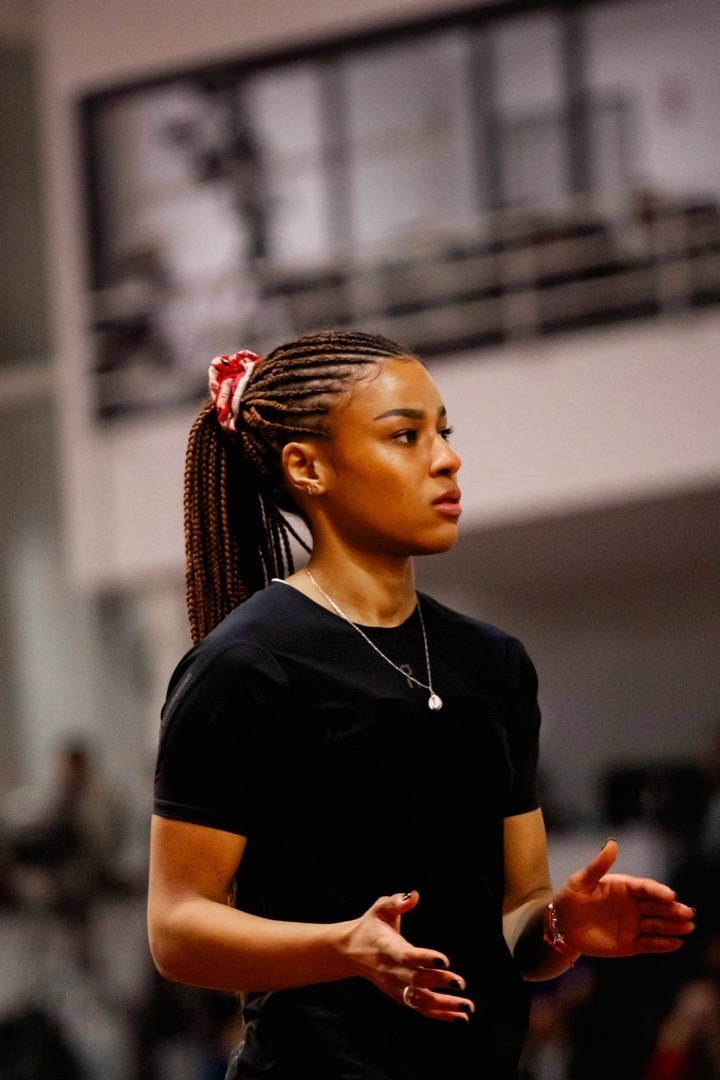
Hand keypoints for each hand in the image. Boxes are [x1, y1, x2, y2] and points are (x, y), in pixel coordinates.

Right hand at [343, 890, 473, 1022]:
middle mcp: (392, 972)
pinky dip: (441, 1015)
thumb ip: (396, 902)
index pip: (407, 956)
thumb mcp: (380, 908)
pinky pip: (422, 1009)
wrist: (351, 952)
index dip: (425, 959)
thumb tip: (415, 894)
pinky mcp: (400, 997)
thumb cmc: (370, 926)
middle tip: (461, 983)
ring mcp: (396, 988)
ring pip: (421, 1001)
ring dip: (445, 1005)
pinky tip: (460, 1018)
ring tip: (467, 1008)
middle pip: (417, 981)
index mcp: (387, 948)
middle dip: (440, 982)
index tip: (444, 960)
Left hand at [552, 839, 695, 957]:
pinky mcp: (632, 943)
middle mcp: (633, 905)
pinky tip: (677, 943)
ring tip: (687, 927)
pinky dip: (663, 944)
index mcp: (624, 886)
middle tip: (688, 913)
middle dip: (673, 910)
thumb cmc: (571, 897)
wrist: (563, 925)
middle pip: (657, 907)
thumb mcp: (582, 880)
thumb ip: (598, 865)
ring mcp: (634, 924)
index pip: (645, 888)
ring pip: (657, 925)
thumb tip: (612, 843)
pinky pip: (650, 943)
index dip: (658, 891)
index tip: (670, 895)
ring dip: (673, 926)